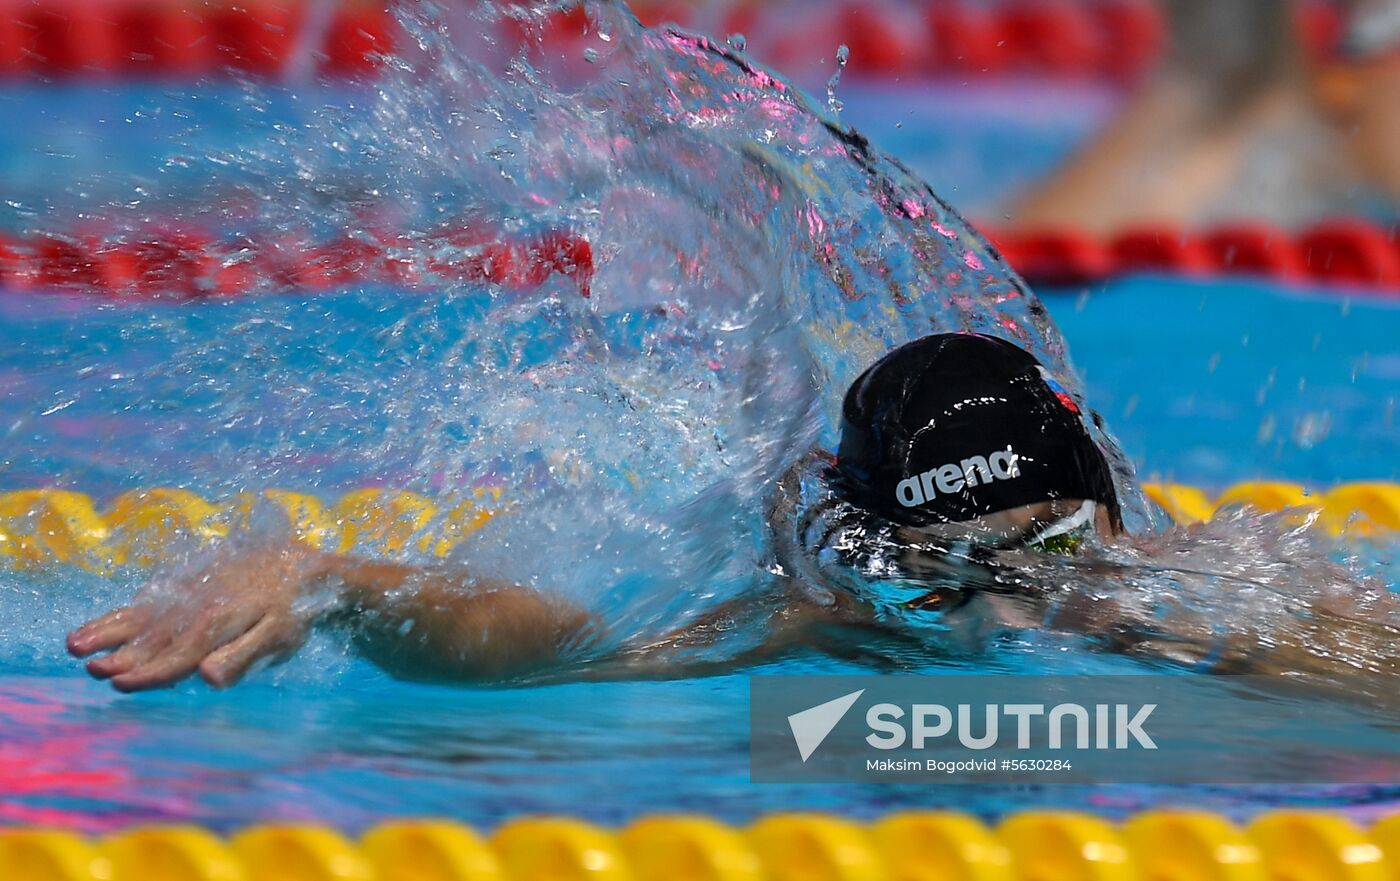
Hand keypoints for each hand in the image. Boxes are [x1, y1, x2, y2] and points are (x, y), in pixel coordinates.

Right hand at [66, 543, 332, 691]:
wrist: (309, 566)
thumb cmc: (295, 609)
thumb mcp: (278, 637)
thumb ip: (241, 656)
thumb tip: (206, 677)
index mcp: (217, 625)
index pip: (176, 657)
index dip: (148, 673)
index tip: (117, 684)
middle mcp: (199, 608)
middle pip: (153, 638)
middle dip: (120, 654)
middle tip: (86, 664)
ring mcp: (195, 593)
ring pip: (146, 617)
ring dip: (111, 629)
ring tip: (75, 641)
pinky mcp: (197, 582)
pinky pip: (157, 597)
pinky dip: (132, 609)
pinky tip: (113, 618)